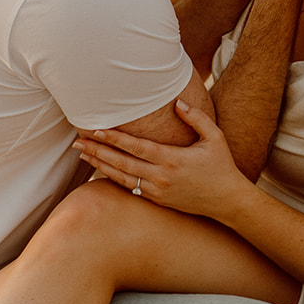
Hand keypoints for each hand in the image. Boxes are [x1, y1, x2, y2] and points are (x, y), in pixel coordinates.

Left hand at [72, 101, 245, 221]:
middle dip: (97, 151)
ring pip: (121, 177)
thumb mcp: (215, 137)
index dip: (114, 138)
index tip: (96, 129)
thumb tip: (177, 103)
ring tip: (82, 154)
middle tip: (77, 141)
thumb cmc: (221, 165)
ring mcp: (157, 191)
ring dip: (99, 165)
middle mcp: (161, 177)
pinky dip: (112, 178)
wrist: (227, 200)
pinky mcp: (157, 200)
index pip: (136, 147)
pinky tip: (100, 168)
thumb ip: (196, 118)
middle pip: (121, 163)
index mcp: (172, 159)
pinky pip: (129, 188)